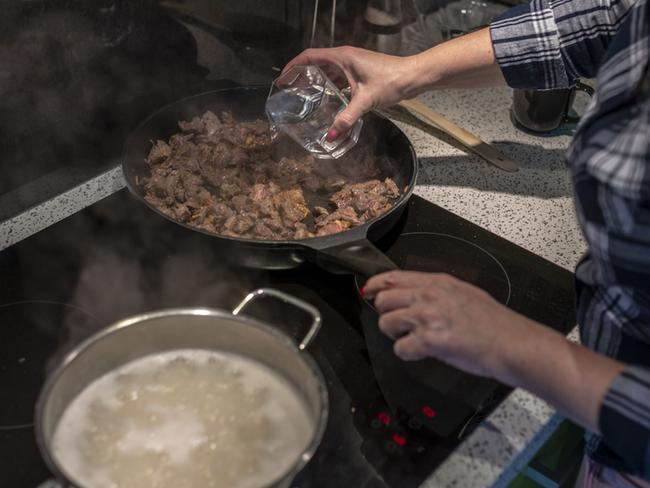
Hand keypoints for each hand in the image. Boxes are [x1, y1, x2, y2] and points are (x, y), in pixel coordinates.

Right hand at [282, 47, 418, 139]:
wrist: (414, 76)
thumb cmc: (392, 80)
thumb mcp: (366, 101)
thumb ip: (346, 118)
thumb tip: (330, 137)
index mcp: (342, 57)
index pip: (309, 56)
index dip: (293, 66)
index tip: (282, 79)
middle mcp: (345, 58)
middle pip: (316, 63)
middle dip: (302, 76)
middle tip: (290, 91)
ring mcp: (353, 65)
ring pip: (328, 72)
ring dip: (316, 82)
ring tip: (305, 97)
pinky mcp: (361, 73)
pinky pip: (339, 78)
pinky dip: (331, 87)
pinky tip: (328, 101)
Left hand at [364, 270, 527, 380]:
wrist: (509, 342)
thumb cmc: (493, 322)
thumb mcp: (464, 293)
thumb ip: (438, 291)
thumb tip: (418, 295)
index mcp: (437, 282)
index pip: (393, 277)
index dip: (375, 285)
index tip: (368, 291)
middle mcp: (428, 296)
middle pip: (384, 300)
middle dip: (386, 313)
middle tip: (399, 324)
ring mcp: (426, 317)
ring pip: (386, 323)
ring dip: (395, 334)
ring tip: (412, 339)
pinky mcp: (428, 341)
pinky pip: (400, 348)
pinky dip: (407, 354)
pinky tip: (421, 353)